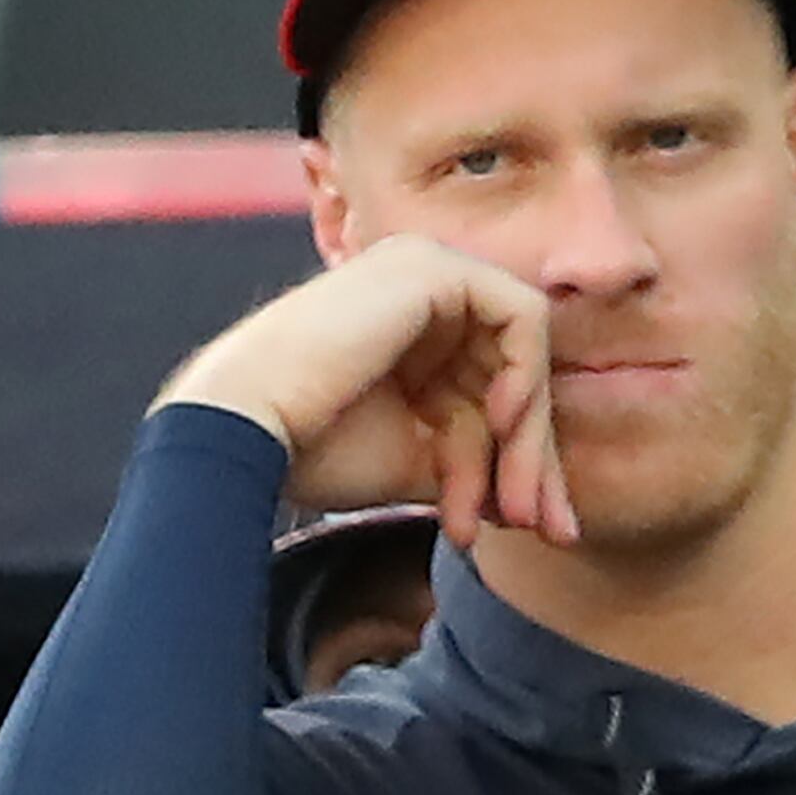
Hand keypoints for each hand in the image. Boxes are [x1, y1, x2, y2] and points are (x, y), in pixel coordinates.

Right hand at [157, 232, 574, 549]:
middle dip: (535, 462)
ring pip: (525, 360)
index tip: (529, 527)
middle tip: (543, 528)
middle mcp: (425, 297)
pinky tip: (499, 425)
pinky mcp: (431, 267)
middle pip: (517, 381)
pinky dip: (525, 376)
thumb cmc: (316, 450)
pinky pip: (522, 318)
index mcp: (415, 337)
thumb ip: (482, 465)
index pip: (498, 396)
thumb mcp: (422, 464)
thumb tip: (546, 507)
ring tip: (511, 506)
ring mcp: (427, 272)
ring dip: (527, 441)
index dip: (524, 464)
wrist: (249, 429)